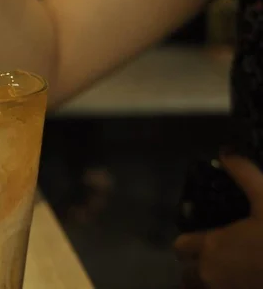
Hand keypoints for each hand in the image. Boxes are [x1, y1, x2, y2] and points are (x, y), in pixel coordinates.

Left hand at [175, 156, 262, 288]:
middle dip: (195, 267)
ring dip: (206, 283)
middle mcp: (211, 273)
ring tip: (225, 273)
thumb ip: (244, 173)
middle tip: (214, 260)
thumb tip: (227, 151)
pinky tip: (240, 280)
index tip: (201, 239)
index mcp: (211, 246)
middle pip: (186, 274)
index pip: (180, 246)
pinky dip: (224, 288)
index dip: (188, 243)